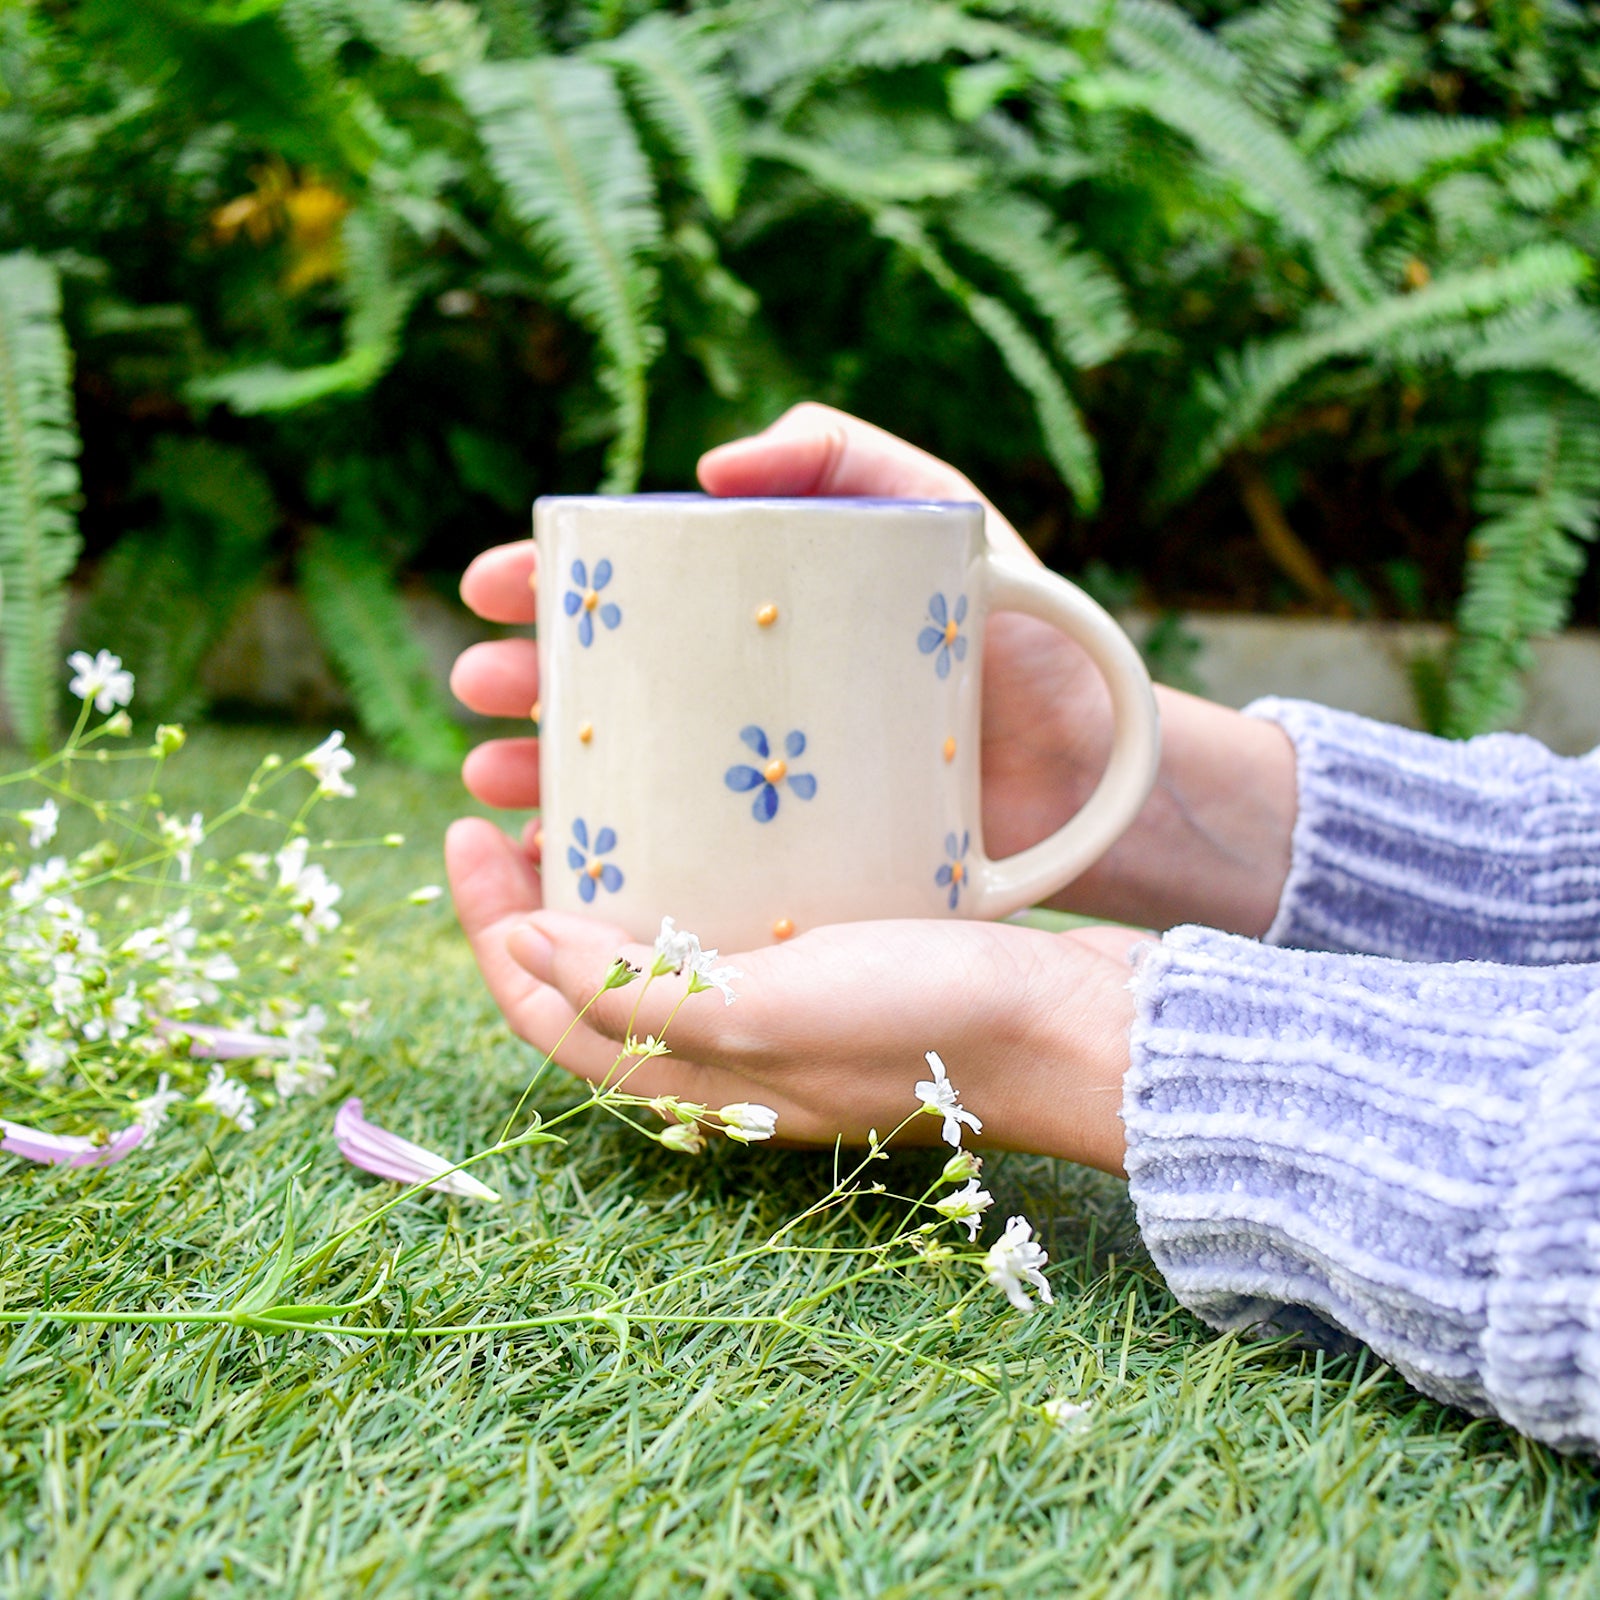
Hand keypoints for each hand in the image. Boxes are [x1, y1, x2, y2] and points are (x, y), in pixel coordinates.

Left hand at [444, 813, 1139, 1172]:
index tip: (466, 834)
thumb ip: (644, 999)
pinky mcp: (826, 972)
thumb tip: (521, 954)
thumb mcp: (771, 1009)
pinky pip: (717, 928)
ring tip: (575, 806)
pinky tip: (686, 823)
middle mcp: (724, 1055)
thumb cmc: (927, 1024)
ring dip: (596, 889)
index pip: (550, 1015)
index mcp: (698, 1081)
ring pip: (648, 954)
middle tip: (501, 806)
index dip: (489, 932)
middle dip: (527, 905)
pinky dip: (677, 881)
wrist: (1068, 1028)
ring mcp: (776, 1014)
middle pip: (586, 986)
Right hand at [450, 403, 1116, 864]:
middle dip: (522, 679)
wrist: (1091, 761)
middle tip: (482, 685)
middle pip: (601, 682)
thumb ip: (842, 450)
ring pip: (615, 771)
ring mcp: (751, 778)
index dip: (545, 585)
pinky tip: (556, 863)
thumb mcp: (937, 507)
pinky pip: (668, 853)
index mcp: (754, 613)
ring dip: (537, 769)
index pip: (624, 593)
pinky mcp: (774, 856)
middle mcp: (738, 694)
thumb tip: (708, 463)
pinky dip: (604, 858)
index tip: (492, 587)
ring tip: (495, 775)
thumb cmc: (1017, 628)